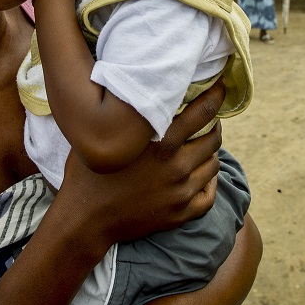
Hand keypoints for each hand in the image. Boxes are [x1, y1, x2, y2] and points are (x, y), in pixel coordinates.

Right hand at [59, 81, 225, 245]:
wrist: (84, 219)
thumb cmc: (89, 171)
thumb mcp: (107, 135)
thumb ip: (129, 114)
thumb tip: (140, 84)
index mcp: (160, 142)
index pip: (202, 111)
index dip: (215, 95)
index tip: (219, 87)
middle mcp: (175, 166)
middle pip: (213, 137)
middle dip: (213, 125)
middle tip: (208, 119)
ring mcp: (180, 192)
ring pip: (213, 164)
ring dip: (210, 152)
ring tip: (201, 145)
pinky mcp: (179, 214)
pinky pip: (209, 194)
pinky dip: (209, 182)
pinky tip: (202, 175)